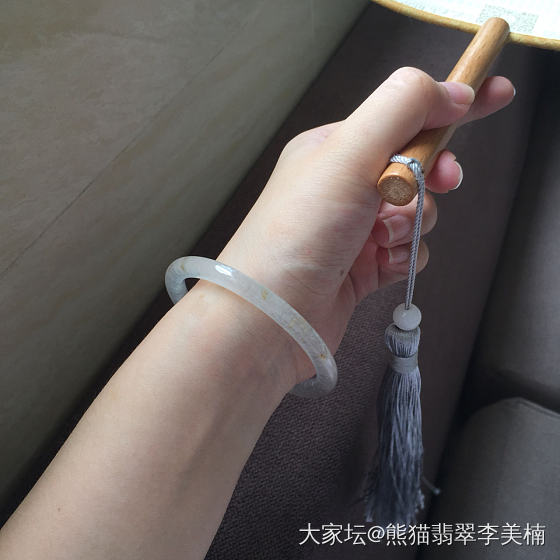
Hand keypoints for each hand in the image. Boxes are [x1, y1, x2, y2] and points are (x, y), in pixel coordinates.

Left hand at [211, 67, 513, 383]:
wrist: (273, 317)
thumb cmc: (300, 232)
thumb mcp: (349, 154)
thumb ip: (401, 109)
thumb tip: (452, 92)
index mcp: (333, 149)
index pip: (399, 118)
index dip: (446, 109)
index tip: (493, 98)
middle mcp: (341, 188)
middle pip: (413, 167)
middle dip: (430, 177)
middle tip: (438, 184)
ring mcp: (352, 230)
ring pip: (415, 213)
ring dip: (412, 223)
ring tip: (382, 237)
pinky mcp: (361, 268)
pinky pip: (406, 252)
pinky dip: (404, 257)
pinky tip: (382, 263)